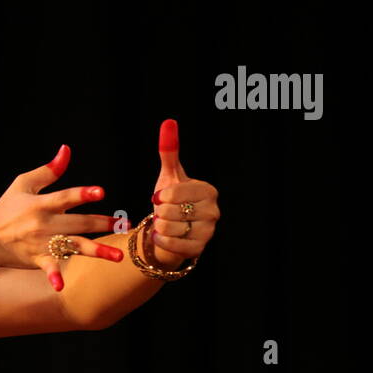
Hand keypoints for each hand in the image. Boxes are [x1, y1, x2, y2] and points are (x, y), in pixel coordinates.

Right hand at [0, 144, 125, 291]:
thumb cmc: (6, 208)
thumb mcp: (23, 184)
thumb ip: (48, 170)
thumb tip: (66, 150)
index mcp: (40, 204)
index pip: (65, 197)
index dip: (83, 194)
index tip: (101, 192)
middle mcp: (43, 224)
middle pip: (78, 223)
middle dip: (103, 223)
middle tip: (125, 224)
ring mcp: (41, 243)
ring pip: (73, 246)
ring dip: (96, 252)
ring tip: (118, 257)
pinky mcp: (37, 259)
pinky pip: (48, 268)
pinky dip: (53, 276)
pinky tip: (61, 285)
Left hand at [146, 119, 219, 268]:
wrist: (170, 232)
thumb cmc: (170, 201)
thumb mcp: (169, 176)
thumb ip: (169, 151)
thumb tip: (169, 122)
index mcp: (209, 191)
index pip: (178, 191)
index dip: (162, 195)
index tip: (159, 197)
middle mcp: (214, 211)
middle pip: (171, 210)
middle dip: (160, 212)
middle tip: (164, 213)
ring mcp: (208, 232)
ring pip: (169, 227)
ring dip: (159, 226)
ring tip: (165, 224)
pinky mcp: (198, 249)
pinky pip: (170, 243)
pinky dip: (160, 240)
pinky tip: (162, 236)